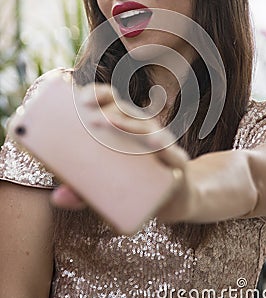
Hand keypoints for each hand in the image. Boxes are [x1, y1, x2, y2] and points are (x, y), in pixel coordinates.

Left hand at [51, 82, 189, 220]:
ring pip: (150, 129)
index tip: (83, 99)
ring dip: (133, 125)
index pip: (113, 103)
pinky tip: (156, 143)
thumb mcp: (106, 189)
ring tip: (116, 125)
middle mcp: (144, 131)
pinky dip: (165, 147)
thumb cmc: (136, 187)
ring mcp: (162, 146)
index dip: (100, 95)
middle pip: (130, 113)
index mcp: (126, 128)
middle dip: (114, 112)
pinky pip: (173, 153)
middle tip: (95, 119)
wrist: (175, 201)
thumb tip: (57, 199)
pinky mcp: (176, 165)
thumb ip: (82, 192)